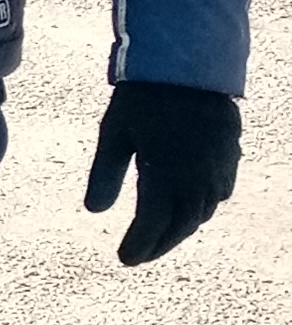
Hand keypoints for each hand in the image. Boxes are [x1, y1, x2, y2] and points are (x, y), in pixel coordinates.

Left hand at [83, 81, 240, 265]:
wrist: (187, 65)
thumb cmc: (142, 99)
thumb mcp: (113, 136)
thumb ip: (105, 175)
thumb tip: (94, 211)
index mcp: (165, 175)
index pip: (152, 224)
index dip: (139, 245)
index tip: (123, 259)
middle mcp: (196, 178)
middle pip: (180, 226)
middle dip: (159, 244)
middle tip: (139, 256)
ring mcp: (218, 167)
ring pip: (202, 213)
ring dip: (181, 229)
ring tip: (160, 237)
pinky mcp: (230, 155)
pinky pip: (219, 194)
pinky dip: (201, 208)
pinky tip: (189, 209)